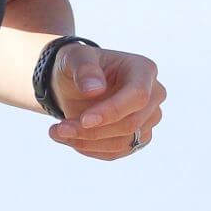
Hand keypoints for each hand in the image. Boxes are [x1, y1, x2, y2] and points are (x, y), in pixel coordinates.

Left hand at [46, 43, 164, 159]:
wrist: (76, 84)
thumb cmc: (78, 65)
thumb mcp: (75, 58)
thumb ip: (84, 69)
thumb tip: (95, 90)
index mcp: (144, 70)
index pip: (138, 96)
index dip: (112, 111)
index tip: (84, 120)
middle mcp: (153, 95)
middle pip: (131, 123)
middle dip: (92, 131)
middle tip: (58, 128)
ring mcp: (148, 119)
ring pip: (123, 143)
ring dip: (87, 143)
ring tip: (57, 132)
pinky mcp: (137, 139)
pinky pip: (116, 153)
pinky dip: (90, 149)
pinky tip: (69, 139)